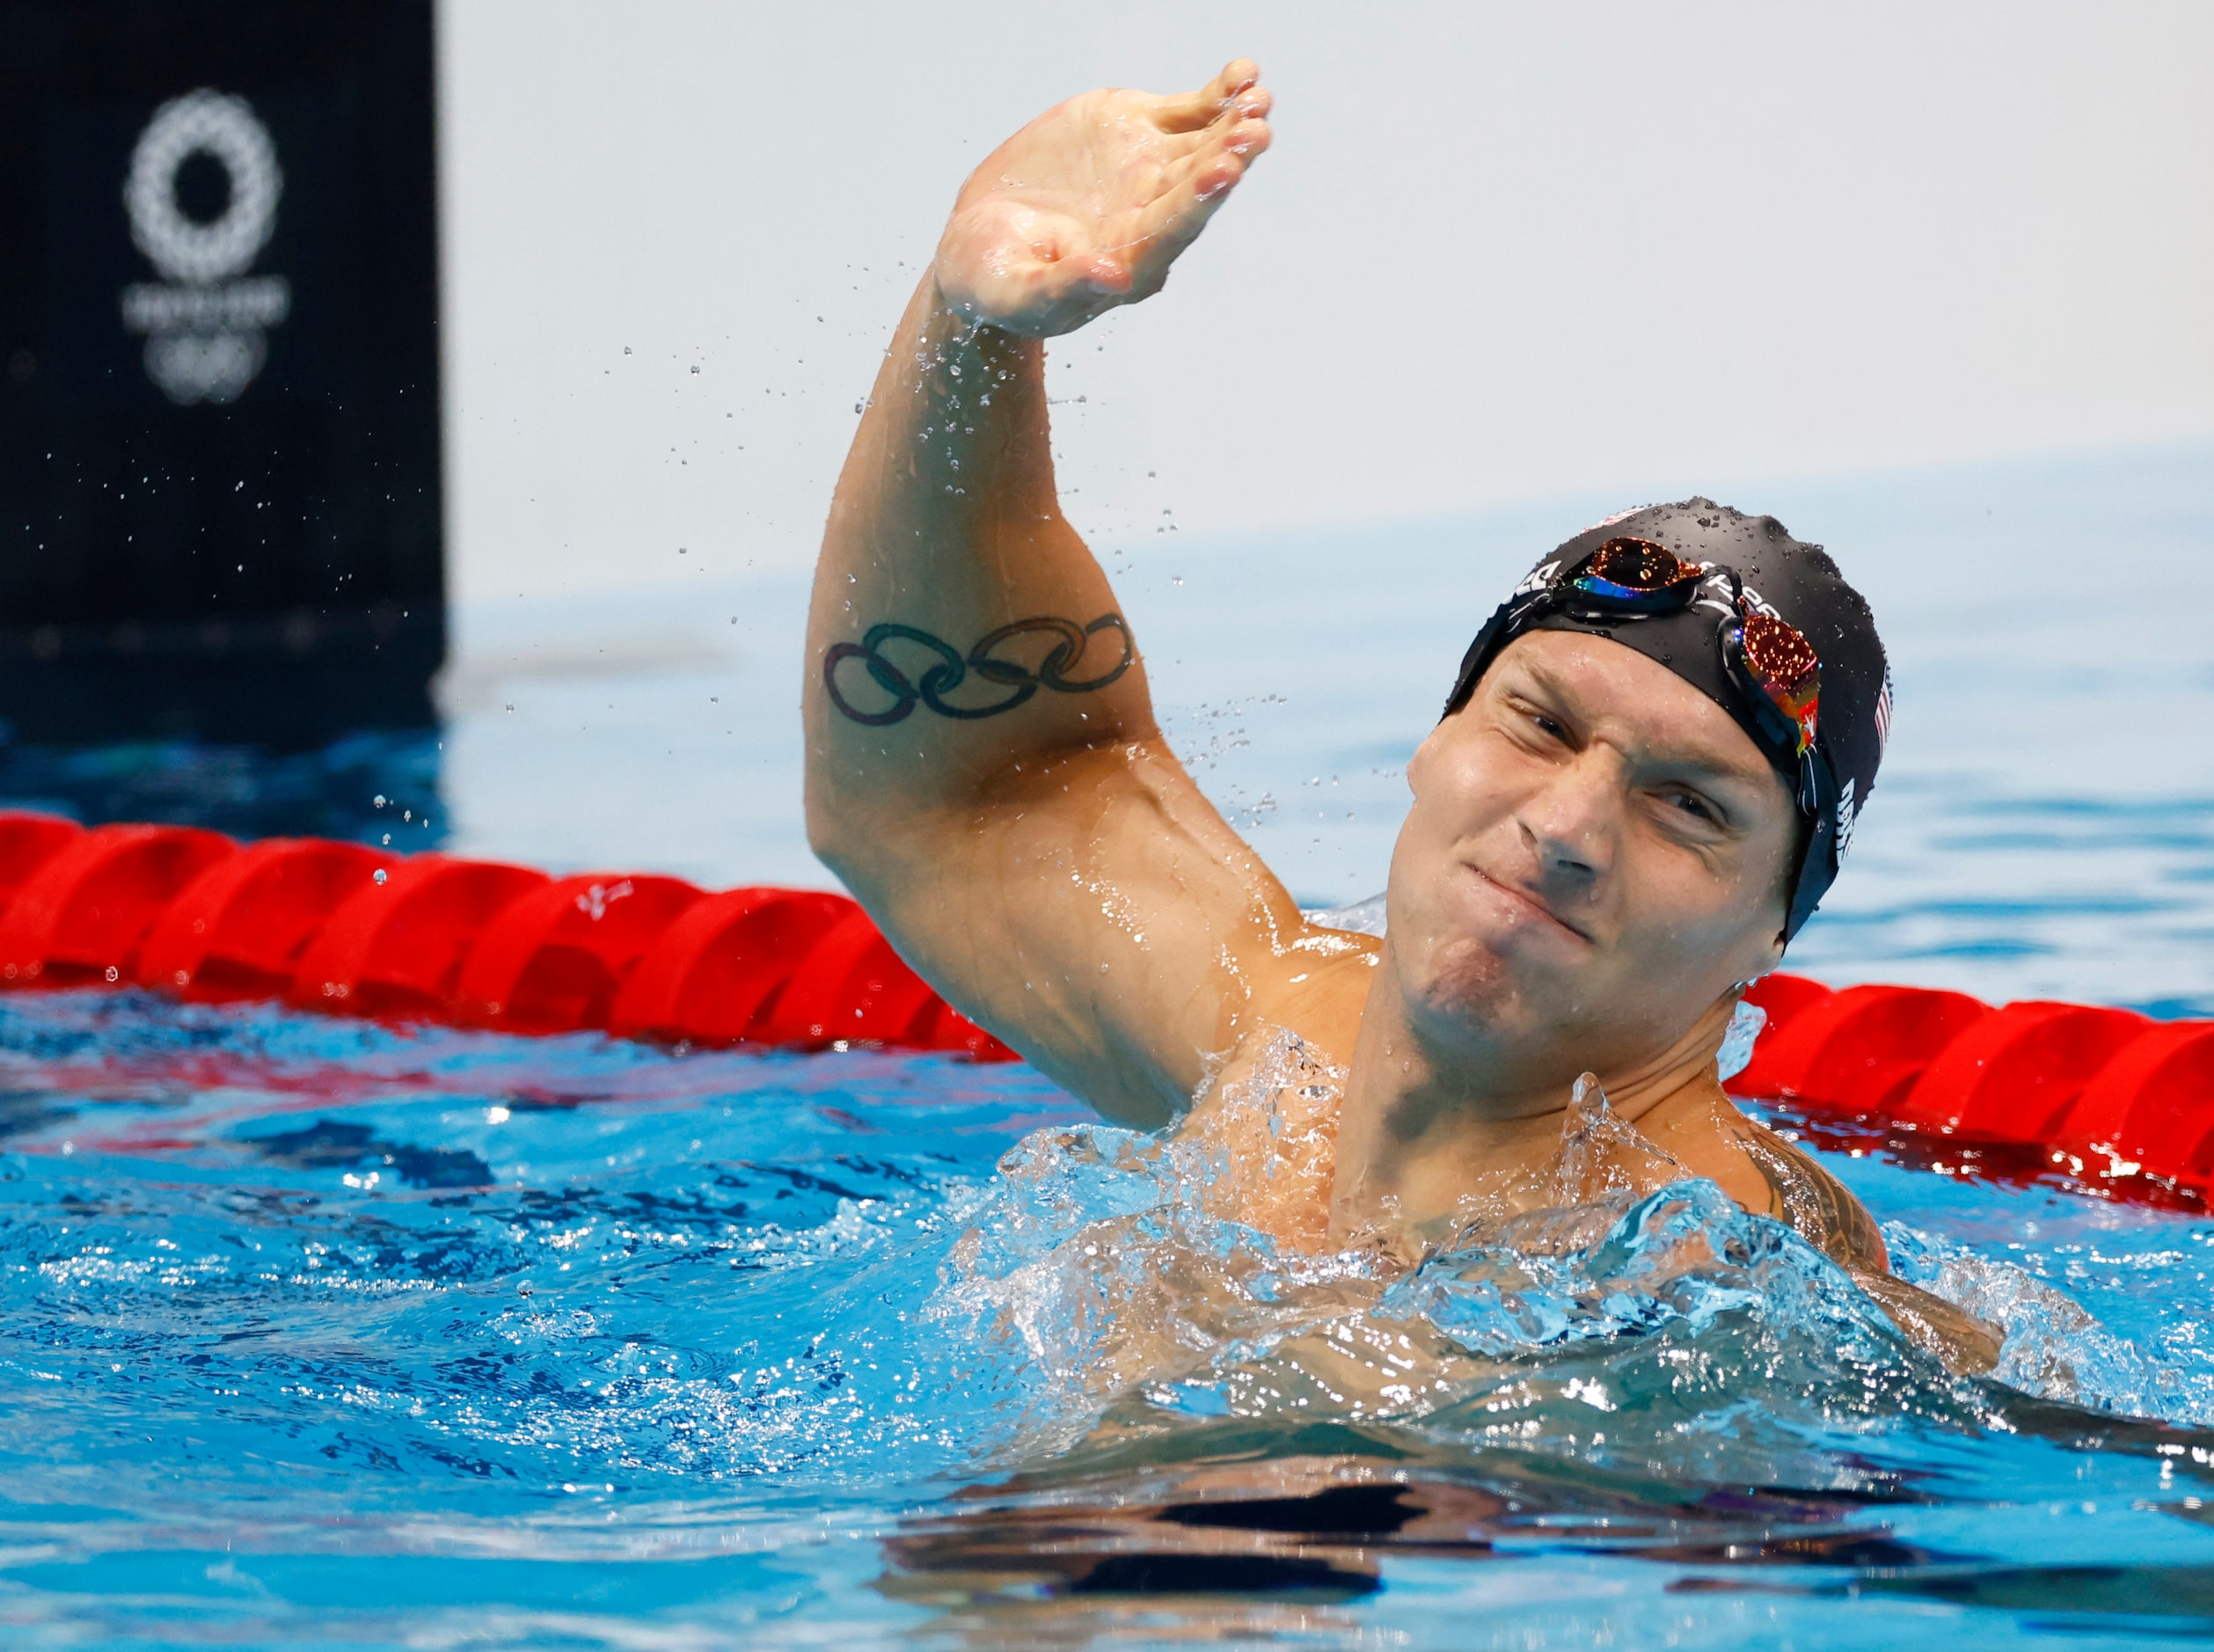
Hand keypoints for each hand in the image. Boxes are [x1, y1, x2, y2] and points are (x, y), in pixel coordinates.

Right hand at [934, 60, 1272, 336]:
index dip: (1197, 202)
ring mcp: (1150, 171)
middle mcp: (1152, 216)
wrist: (982, 237)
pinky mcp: (1138, 131)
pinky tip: (1243, 74)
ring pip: (1204, 147)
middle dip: (1227, 157)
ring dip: (1233, 124)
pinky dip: (1218, 95)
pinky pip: (1190, 113)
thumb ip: (1062, 287)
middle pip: (1198, 188)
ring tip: (1257, 97)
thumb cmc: (997, 281)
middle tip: (1254, 131)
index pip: (1171, 231)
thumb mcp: (1016, 292)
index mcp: (1130, 261)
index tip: (1223, 173)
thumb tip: (1113, 278)